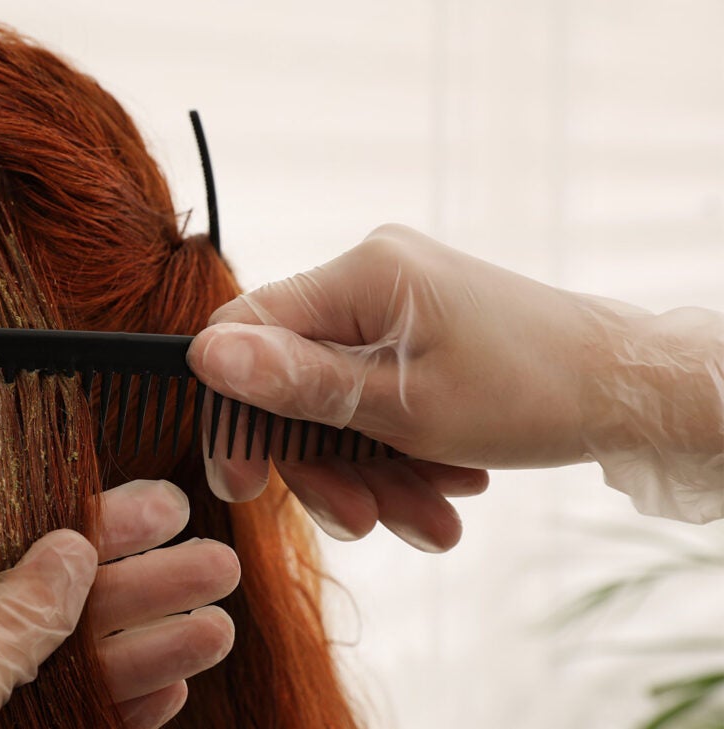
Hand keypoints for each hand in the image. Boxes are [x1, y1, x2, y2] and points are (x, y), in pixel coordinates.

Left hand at [0, 479, 239, 728]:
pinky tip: (173, 689)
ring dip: (149, 649)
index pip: (6, 550)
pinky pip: (78, 726)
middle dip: (139, 588)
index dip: (85, 526)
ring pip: (78, 673)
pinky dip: (124, 710)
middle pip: (58, 610)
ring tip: (217, 627)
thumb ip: (10, 617)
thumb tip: (68, 546)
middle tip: (215, 565)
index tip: (157, 509)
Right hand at [189, 223, 721, 546]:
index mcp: (360, 275)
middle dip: (326, 462)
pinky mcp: (420, 333)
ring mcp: (397, 305)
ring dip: (371, 471)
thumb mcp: (404, 406)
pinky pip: (378, 396)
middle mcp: (370, 278)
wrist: (633, 391)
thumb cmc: (531, 392)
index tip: (245, 484)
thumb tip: (205, 355)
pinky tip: (444, 489)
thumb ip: (299, 383)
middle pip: (295, 379)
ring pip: (338, 399)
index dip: (233, 411)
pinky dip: (399, 450)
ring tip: (428, 522)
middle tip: (362, 522)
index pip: (245, 329)